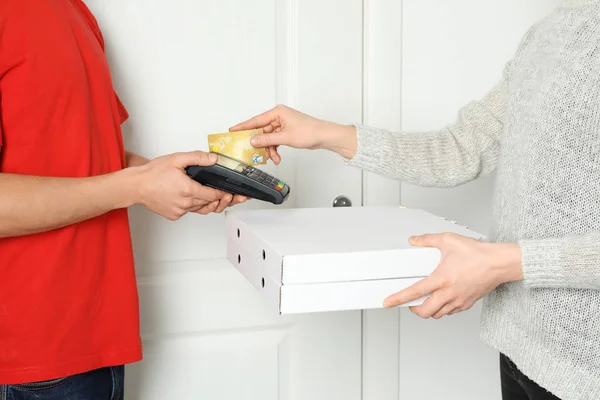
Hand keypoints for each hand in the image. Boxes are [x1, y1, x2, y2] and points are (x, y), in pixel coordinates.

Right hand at [135, 151, 246, 219]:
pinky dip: (193, 205)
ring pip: (200, 209)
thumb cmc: (153, 173)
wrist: (136, 186)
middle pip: (209, 203)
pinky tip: (194, 197)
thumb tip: (213, 159)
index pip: (213, 195)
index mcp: (188, 190)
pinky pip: (189, 211)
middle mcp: (185, 203)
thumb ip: (197, 158)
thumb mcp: (176, 159)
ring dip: (208, 203)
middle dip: (220, 199)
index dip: (224, 193)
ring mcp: (179, 211)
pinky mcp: (174, 215)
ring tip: (216, 198)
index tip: (231, 192)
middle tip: (229, 196)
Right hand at [229, 104, 357, 163]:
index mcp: (277, 112)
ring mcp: (283, 125)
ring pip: (268, 138)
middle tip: (251, 152)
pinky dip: (275, 149)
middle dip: (259, 143)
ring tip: (272, 158)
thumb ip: (267, 140)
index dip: (243, 127)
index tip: (233, 131)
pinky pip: (275, 141)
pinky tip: (277, 157)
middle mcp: (279, 116)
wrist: (324, 136)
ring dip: (269, 149)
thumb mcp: (285, 137)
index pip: (256, 120)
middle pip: (262, 131)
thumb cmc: (309, 132)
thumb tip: (253, 140)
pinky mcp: (286, 132)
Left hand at [383, 233, 522, 318]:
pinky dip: (442, 309)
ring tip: (425, 300)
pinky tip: (442, 299)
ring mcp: (458, 301)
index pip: (414, 292)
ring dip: (428, 310)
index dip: (398, 299)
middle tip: (410, 302)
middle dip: (414, 310)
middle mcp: (449, 293)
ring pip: (437, 314)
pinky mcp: (467, 304)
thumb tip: (414, 240)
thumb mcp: (448, 240)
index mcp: (441, 279)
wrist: (499, 263)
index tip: (388, 302)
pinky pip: (450, 312)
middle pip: (424, 312)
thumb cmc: (477, 253)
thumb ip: (428, 240)